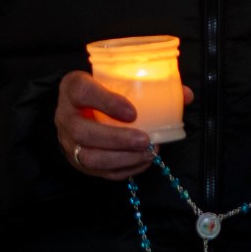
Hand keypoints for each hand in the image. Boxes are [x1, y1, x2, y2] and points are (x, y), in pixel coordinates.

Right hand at [55, 71, 190, 180]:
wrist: (76, 109)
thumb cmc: (100, 91)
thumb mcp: (114, 79)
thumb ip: (148, 85)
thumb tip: (186, 95)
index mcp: (73, 88)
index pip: (82, 92)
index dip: (106, 102)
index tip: (132, 111)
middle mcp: (64, 116)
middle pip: (83, 132)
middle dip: (116, 139)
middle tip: (145, 139)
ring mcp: (68, 142)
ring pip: (88, 157)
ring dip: (121, 158)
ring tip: (147, 153)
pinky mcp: (77, 162)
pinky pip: (98, 172)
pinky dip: (123, 169)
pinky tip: (142, 162)